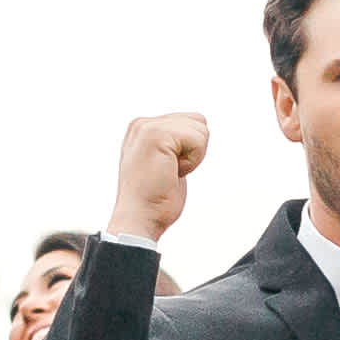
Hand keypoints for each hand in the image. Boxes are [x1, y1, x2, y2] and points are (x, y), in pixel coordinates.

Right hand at [107, 112, 211, 245]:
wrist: (139, 219)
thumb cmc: (154, 199)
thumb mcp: (163, 162)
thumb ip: (173, 143)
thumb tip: (198, 126)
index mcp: (143, 128)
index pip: (191, 121)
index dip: (190, 150)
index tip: (168, 168)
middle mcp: (142, 124)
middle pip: (198, 121)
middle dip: (193, 151)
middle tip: (169, 171)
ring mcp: (147, 127)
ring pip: (200, 130)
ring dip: (193, 157)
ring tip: (169, 172)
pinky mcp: (157, 134)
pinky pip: (198, 140)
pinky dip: (192, 162)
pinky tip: (172, 172)